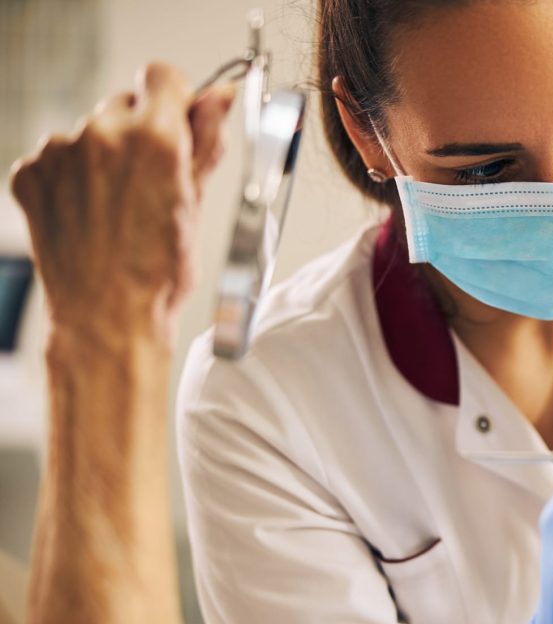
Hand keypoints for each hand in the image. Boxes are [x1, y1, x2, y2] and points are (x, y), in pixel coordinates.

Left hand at [9, 63, 234, 348]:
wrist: (107, 317)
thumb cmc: (158, 273)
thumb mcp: (197, 204)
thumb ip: (206, 140)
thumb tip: (219, 97)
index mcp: (154, 138)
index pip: (162, 75)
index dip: (174, 99)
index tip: (176, 122)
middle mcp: (102, 134)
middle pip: (124, 104)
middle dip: (139, 134)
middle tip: (150, 185)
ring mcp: (60, 152)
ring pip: (89, 131)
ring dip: (104, 157)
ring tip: (118, 209)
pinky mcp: (31, 173)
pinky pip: (57, 157)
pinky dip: (72, 179)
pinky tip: (90, 214)